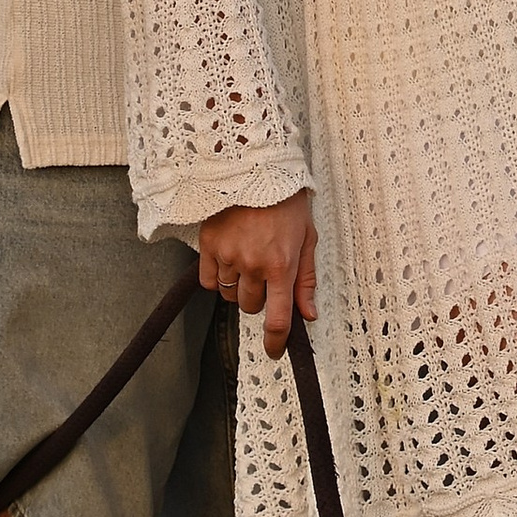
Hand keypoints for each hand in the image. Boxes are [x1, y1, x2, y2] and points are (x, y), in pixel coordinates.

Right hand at [198, 191, 317, 357]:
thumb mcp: (307, 237)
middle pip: (251, 306)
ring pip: (229, 294)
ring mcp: (228, 255)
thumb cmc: (286, 199)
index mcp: (282, 264)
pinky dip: (216, 277)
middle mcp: (254, 264)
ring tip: (246, 257)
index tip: (274, 351)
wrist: (255, 165)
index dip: (275, 341)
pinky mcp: (208, 244)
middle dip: (259, 296)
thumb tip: (309, 314)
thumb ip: (306, 279)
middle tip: (264, 271)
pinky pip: (207, 280)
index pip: (278, 318)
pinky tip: (226, 257)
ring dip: (238, 286)